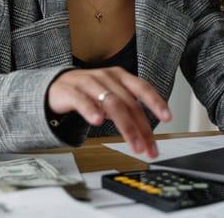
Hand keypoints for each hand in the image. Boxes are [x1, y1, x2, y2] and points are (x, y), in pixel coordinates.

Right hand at [47, 67, 171, 158]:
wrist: (55, 87)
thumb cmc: (87, 93)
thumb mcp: (111, 97)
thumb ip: (128, 109)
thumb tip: (147, 132)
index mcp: (119, 77)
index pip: (142, 87)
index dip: (156, 102)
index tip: (168, 117)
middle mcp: (106, 78)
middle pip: (128, 103)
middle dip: (141, 128)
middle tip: (148, 147)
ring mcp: (88, 83)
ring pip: (111, 103)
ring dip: (125, 126)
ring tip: (133, 143)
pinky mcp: (70, 91)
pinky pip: (82, 101)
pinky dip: (91, 111)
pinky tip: (98, 121)